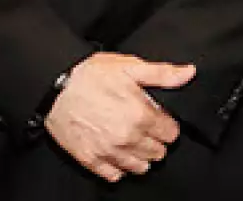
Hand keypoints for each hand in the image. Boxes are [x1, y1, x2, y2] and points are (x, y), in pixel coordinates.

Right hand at [45, 53, 194, 182]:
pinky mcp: (91, 160)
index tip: (158, 117)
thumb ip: (162, 73)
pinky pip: (115, 176)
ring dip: (140, 155)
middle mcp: (128, 138)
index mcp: (141, 115)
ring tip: (131, 139)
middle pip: (158, 153)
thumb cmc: (89, 75)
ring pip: (140, 167)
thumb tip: (188, 73)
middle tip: (143, 126)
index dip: (166, 124)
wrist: (54, 86)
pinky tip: (115, 151)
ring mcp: (109, 152)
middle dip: (155, 140)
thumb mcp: (129, 66)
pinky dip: (118, 167)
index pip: (171, 134)